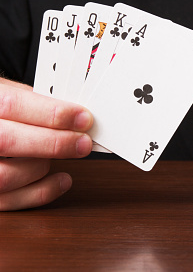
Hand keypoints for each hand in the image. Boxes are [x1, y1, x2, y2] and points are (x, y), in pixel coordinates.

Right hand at [0, 78, 92, 210]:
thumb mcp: (8, 94)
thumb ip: (34, 102)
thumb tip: (74, 115)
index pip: (11, 105)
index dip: (51, 113)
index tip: (83, 118)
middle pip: (8, 141)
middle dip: (54, 143)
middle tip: (83, 142)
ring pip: (5, 175)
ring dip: (43, 166)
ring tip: (65, 156)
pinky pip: (10, 200)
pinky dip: (42, 192)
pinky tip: (62, 179)